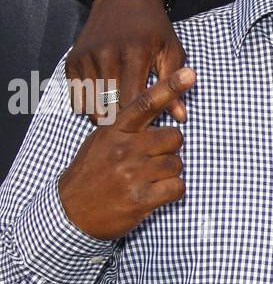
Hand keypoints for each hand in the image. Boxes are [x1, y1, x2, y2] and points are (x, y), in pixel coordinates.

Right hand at [58, 69, 195, 239]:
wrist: (70, 210)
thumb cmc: (92, 171)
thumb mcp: (103, 141)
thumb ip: (129, 127)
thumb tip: (163, 113)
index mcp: (114, 130)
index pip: (145, 103)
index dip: (170, 87)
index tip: (189, 73)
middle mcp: (123, 148)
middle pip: (174, 137)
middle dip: (169, 148)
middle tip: (152, 159)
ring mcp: (131, 174)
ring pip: (177, 164)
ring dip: (170, 172)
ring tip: (148, 178)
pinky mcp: (140, 199)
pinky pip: (177, 187)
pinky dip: (172, 191)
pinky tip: (155, 193)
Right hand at [68, 0, 187, 124]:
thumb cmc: (154, 29)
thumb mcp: (171, 52)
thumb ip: (173, 86)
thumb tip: (181, 119)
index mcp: (135, 54)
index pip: (133, 102)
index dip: (140, 118)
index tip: (147, 123)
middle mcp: (106, 55)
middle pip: (110, 106)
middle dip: (121, 120)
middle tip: (131, 123)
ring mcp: (86, 57)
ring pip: (91, 105)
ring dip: (104, 114)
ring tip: (117, 115)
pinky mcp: (72, 60)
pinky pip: (76, 96)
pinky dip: (88, 105)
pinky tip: (102, 101)